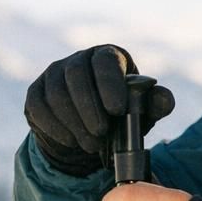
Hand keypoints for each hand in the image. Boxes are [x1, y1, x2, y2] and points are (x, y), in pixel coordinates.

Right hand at [24, 45, 174, 176]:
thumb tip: (165, 99)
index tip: (117, 109)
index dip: (109, 83)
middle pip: (76, 74)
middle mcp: (78, 60)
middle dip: (88, 107)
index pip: (105, 60)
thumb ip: (155, 104)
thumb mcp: (142, 113)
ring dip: (73, 121)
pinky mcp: (36, 93)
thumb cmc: (121, 116)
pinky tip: (71, 141)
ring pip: (56, 92)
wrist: (88, 133)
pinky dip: (55, 126)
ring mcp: (53, 74)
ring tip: (91, 144)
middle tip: (101, 134)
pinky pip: (38, 106)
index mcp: (107, 56)